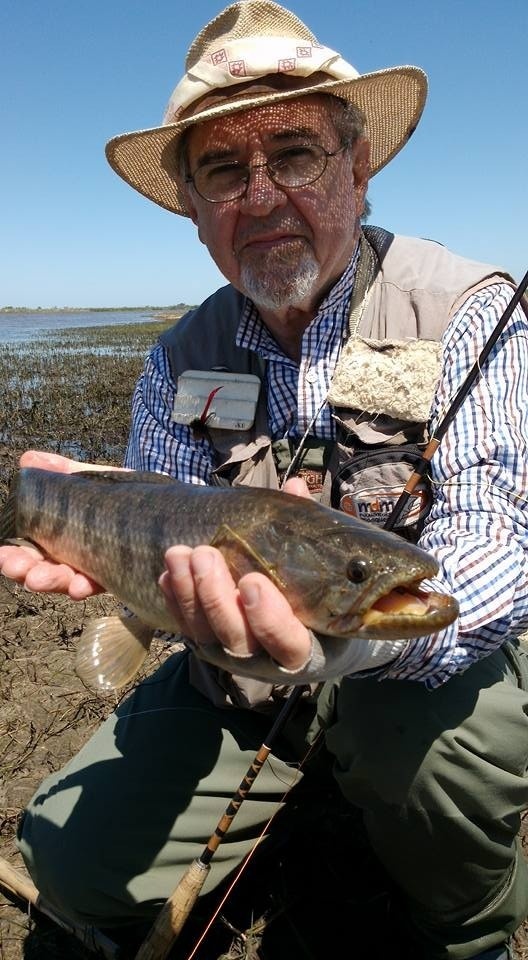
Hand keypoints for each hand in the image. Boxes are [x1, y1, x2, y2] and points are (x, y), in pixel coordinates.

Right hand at [0, 450, 111, 598]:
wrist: (158, 503)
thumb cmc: (115, 493)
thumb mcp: (87, 480)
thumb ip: (60, 472)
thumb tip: (29, 459)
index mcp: (55, 537)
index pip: (27, 551)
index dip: (12, 557)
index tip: (4, 555)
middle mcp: (70, 558)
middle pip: (41, 571)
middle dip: (28, 572)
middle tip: (23, 572)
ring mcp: (92, 568)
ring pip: (66, 582)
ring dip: (52, 582)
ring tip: (41, 580)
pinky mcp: (119, 574)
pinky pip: (100, 585)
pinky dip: (86, 586)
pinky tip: (80, 586)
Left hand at [159, 478, 313, 671]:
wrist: (311, 638)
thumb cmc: (319, 600)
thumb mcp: (322, 573)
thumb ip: (307, 533)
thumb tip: (295, 487)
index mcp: (303, 646)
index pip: (287, 642)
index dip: (269, 618)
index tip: (252, 582)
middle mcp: (266, 659)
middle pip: (236, 637)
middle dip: (215, 597)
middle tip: (204, 555)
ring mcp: (234, 654)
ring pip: (205, 634)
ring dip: (189, 594)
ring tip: (178, 554)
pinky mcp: (210, 646)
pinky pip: (188, 628)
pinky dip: (176, 600)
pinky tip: (167, 573)